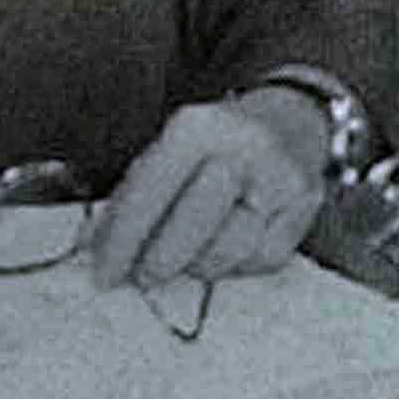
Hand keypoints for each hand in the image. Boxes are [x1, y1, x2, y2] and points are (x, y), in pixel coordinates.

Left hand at [90, 89, 327, 287]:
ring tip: (185, 260)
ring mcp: (279, 177)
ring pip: (230, 249)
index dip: (124, 238)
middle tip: (143, 278)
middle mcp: (242, 148)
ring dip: (199, 267)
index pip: (151, 189)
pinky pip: (263, 259)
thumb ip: (133, 195)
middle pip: (193, 223)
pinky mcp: (305, 206)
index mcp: (197, 127)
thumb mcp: (171, 150)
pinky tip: (225, 251)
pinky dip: (236, 266)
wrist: (291, 120)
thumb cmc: (215, 144)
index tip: (104, 273)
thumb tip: (93, 248)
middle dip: (161, 260)